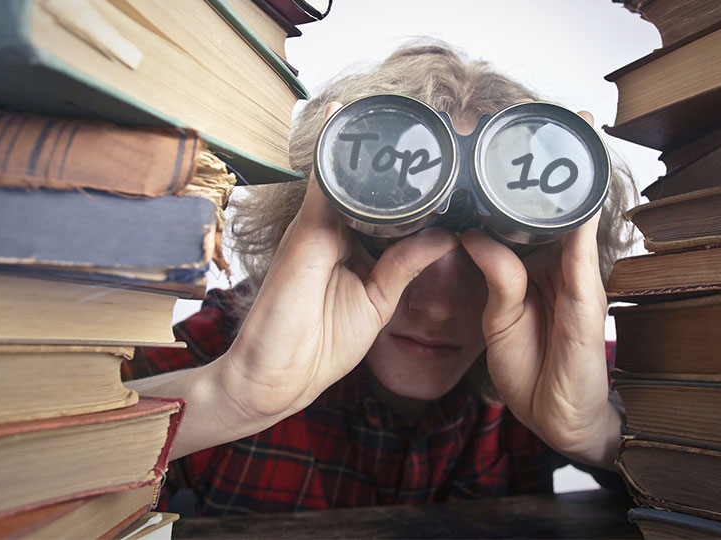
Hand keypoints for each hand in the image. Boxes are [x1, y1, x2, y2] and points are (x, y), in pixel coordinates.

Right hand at [219, 103, 458, 421]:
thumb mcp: (377, 302)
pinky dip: (334, 153)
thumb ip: (404, 266)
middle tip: (430, 127)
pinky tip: (348, 120)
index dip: (410, 186)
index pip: (384, 206)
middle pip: (366, 183)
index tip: (442, 162)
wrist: (275, 376)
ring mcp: (317, 226)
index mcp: (352, 247)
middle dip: (392, 158)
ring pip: (345, 175)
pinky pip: (322, 183)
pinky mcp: (306, 231)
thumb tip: (445, 235)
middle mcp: (333, 229)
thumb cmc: (320, 345)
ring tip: (403, 112)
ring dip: (368, 147)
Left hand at [459, 110, 621, 467]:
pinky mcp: (587, 298)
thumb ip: (495, 273)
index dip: (521, 179)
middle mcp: (559, 263)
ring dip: (577, 176)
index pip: (527, 214)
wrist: (556, 415)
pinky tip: (581, 190)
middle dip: (557, 163)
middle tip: (555, 115)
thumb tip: (473, 233)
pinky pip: (582, 253)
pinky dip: (583, 220)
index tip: (510, 141)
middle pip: (558, 205)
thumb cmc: (530, 366)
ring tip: (576, 129)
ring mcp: (576, 277)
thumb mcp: (500, 315)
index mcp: (535, 265)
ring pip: (577, 217)